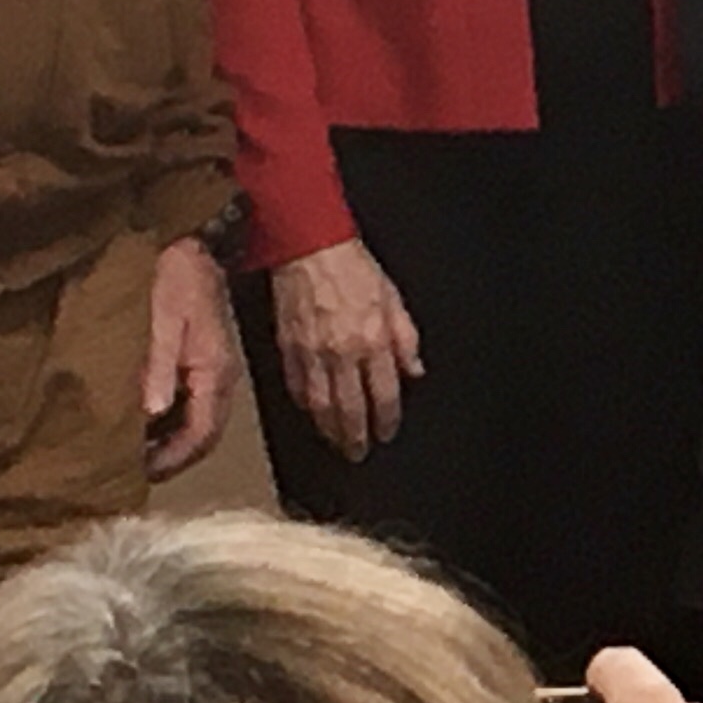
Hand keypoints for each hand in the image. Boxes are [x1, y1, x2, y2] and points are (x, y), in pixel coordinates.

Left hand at [142, 234, 238, 476]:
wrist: (185, 240)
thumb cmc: (171, 276)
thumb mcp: (161, 317)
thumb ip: (157, 364)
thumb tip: (151, 415)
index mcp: (214, 370)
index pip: (202, 434)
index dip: (172, 462)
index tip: (135, 476)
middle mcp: (218, 375)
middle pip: (201, 435)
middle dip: (167, 458)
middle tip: (125, 471)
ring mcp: (208, 368)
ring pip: (193, 422)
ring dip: (164, 442)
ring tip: (124, 451)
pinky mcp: (195, 359)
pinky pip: (185, 404)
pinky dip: (161, 421)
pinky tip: (133, 420)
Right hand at [267, 236, 419, 463]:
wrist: (311, 250)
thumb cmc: (354, 269)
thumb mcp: (394, 299)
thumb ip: (406, 338)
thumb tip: (414, 370)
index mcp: (372, 340)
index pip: (383, 394)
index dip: (386, 420)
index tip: (386, 433)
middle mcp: (342, 353)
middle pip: (350, 409)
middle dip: (356, 437)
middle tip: (359, 453)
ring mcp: (312, 355)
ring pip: (321, 406)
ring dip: (330, 430)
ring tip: (337, 443)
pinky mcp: (288, 350)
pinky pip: (297, 389)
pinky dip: (305, 407)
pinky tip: (312, 415)